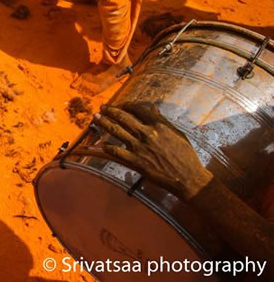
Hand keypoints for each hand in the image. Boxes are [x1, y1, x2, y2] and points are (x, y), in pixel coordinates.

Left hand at [75, 103, 212, 199]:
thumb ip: (162, 121)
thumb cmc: (186, 156)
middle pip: (123, 117)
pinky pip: (116, 152)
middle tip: (103, 107)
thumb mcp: (177, 134)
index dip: (126, 105)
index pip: (137, 109)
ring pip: (116, 131)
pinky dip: (107, 147)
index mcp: (158, 125)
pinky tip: (100, 144)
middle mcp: (147, 134)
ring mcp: (139, 148)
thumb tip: (152, 108)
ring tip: (96, 117)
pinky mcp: (136, 162)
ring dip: (104, 123)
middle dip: (110, 110)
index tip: (121, 105)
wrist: (188, 178)